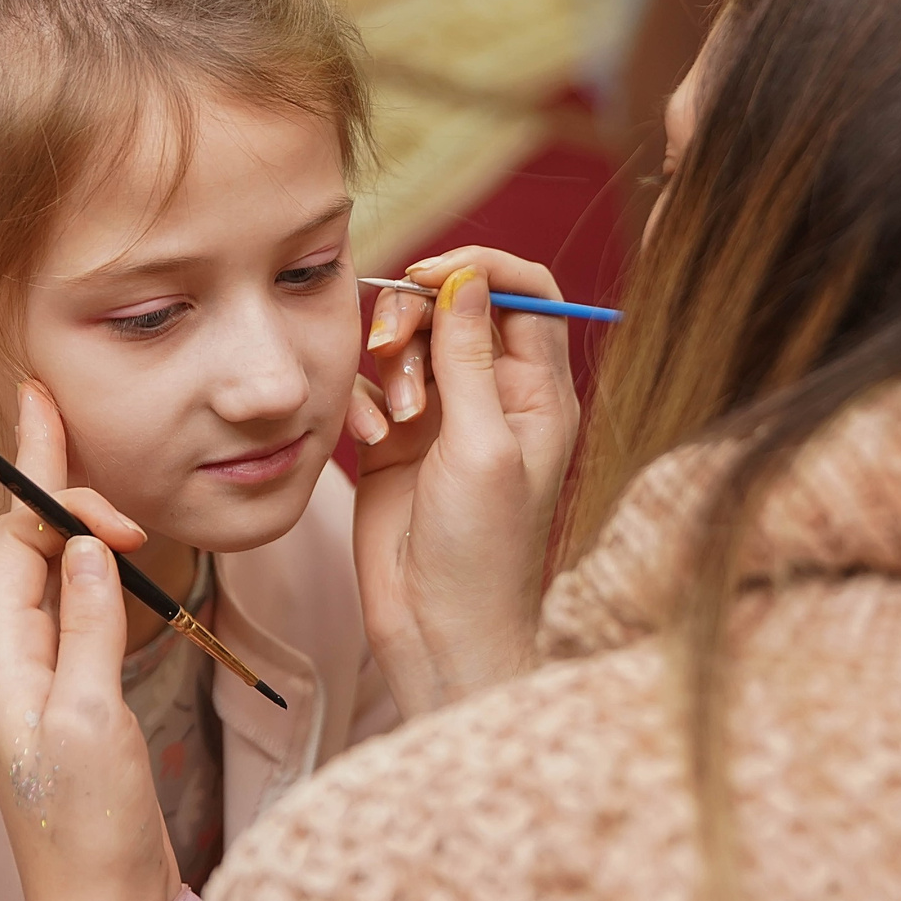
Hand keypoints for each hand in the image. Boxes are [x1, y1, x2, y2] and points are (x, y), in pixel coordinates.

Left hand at [0, 383, 179, 900]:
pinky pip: (74, 606)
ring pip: (49, 570)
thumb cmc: (86, 826)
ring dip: (70, 516)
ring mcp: (43, 676)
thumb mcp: (87, 718)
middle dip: (48, 479)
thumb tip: (84, 544)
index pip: (14, 540)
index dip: (43, 482)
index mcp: (1, 657)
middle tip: (58, 414)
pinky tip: (106, 545)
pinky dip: (91, 562)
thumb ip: (87, 626)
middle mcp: (12, 658)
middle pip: (24, 544)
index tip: (64, 435)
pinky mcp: (75, 695)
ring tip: (80, 461)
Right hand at [352, 250, 580, 715]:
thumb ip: (470, 358)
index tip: (431, 274)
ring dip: (388, 366)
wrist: (438, 631)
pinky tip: (369, 443)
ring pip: (407, 343)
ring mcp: (443, 417)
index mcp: (537, 392)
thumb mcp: (482, 446)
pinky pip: (371, 388)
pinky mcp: (396, 442)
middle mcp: (493, 396)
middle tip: (389, 346)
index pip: (524, 292)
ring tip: (392, 422)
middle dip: (416, 316)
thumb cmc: (482, 552)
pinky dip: (363, 403)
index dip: (479, 269)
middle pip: (454, 308)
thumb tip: (466, 279)